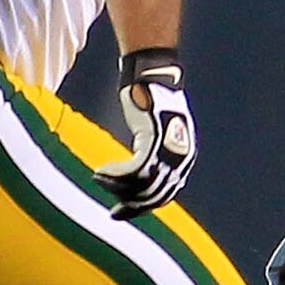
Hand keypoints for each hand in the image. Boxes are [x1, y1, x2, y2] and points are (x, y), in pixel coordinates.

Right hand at [91, 47, 196, 218]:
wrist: (152, 73)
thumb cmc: (152, 100)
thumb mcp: (159, 130)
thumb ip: (155, 152)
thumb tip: (142, 174)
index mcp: (184, 157)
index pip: (165, 195)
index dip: (143, 208)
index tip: (122, 211)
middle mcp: (181, 157)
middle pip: (155, 195)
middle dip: (131, 206)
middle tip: (113, 211)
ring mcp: (168, 148)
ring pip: (143, 185)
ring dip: (117, 188)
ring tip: (100, 180)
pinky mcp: (153, 139)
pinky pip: (133, 169)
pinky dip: (115, 175)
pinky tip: (101, 172)